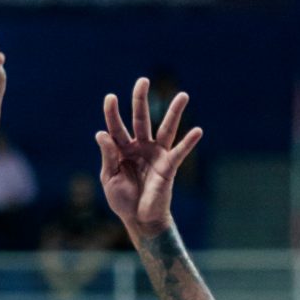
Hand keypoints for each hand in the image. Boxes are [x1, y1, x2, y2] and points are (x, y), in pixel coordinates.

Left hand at [96, 78, 201, 234]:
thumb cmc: (122, 199)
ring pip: (166, 129)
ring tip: (183, 95)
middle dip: (140, 100)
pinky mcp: (168, 166)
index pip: (116, 127)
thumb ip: (108, 156)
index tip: (111, 97)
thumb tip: (101, 133)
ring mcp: (156, 154)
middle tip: (143, 81)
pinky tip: (198, 130)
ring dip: (174, 112)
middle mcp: (140, 146)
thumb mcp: (109, 178)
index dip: (113, 112)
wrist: (139, 219)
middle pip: (141, 119)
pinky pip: (180, 152)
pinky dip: (189, 142)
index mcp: (122, 149)